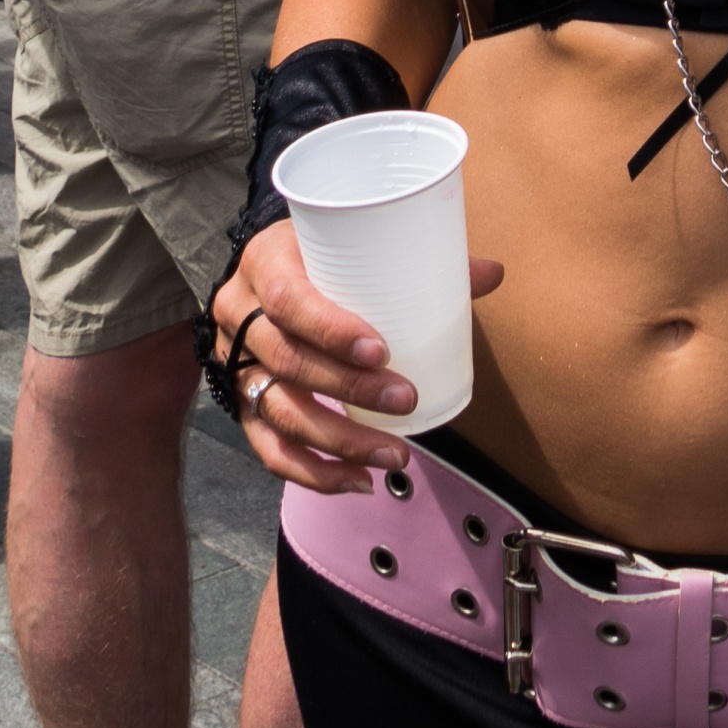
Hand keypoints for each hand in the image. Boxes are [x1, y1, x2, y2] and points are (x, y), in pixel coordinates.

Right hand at [205, 221, 498, 492]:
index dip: (330, 329)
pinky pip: (270, 448)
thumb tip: (493, 271)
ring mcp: (235, 364)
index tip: (381, 351)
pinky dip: (314, 473)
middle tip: (407, 400)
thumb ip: (417, 261)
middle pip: (288, 361)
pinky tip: (358, 481)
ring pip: (281, 411)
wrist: (267, 274)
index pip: (288, 300)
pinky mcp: (241, 404)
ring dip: (341, 441)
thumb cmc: (320, 258)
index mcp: (266, 262)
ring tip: (396, 455)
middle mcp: (238, 315)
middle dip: (350, 389)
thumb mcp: (351, 245)